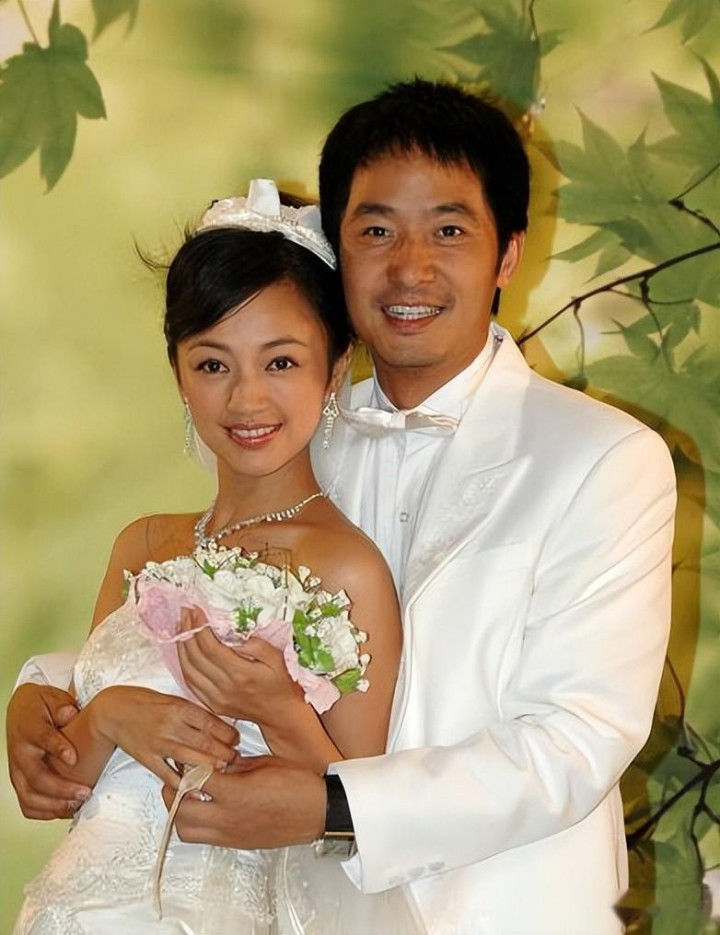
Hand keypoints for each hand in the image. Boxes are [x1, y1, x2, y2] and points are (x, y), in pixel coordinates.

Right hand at [6, 683, 88, 818]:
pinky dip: (45, 813)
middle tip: (85, 792)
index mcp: (30, 729)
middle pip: (36, 777)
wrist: (21, 709)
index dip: (58, 749)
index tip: (74, 759)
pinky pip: (27, 805)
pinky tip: (66, 810)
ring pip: (29, 797)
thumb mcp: (52, 698)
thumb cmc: (41, 705)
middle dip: (61, 789)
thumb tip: (70, 714)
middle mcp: (20, 753)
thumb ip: (62, 707)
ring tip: (78, 805)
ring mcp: (17, 770)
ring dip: (54, 806)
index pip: (42, 739)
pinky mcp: (19, 781)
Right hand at [93, 685, 239, 786]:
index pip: (212, 723)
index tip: (236, 740)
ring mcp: (158, 743)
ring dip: (210, 767)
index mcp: (180, 707)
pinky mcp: (147, 758)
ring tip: (221, 770)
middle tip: (235, 759)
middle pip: (205, 743)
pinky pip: (167, 774)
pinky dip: (182, 782)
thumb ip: (193, 713)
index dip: (228, 734)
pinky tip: (194, 785)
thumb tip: (219, 727)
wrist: (112, 710)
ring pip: (191, 760)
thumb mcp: (172, 700)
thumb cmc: (146, 703)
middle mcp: (170, 725)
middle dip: (225, 754)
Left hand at [161, 754, 324, 848]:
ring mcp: (230, 834)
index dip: (186, 766)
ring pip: (186, 831)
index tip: (186, 756)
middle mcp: (228, 818)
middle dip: (172, 792)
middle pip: (180, 811)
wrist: (318, 812)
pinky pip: (205, 838)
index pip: (194, 779)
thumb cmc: (297, 784)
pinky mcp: (236, 843)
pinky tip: (207, 807)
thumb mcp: (264, 763)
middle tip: (177, 777)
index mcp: (236, 793)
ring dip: (180, 813)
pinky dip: (197, 824)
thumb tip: (215, 759)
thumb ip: (235, 763)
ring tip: (188, 795)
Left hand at [178, 609, 302, 724]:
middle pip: (195, 657)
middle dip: (187, 631)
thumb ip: (256, 644)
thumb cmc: (281, 683)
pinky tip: (185, 650)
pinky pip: (190, 683)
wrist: (280, 714)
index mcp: (241, 674)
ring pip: (188, 670)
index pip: (211, 647)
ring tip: (181, 627)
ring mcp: (216, 699)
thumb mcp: (276, 658)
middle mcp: (225, 688)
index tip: (196, 611)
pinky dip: (184, 664)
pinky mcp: (212, 705)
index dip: (200, 627)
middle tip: (185, 613)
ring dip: (182, 647)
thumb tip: (232, 634)